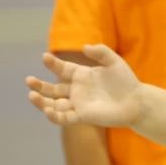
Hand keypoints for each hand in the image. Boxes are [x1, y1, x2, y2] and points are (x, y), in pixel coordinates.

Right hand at [26, 45, 142, 127]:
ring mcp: (79, 104)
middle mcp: (77, 90)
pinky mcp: (83, 116)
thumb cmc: (126, 81)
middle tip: (28, 80)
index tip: (45, 57)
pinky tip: (48, 109)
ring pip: (54, 104)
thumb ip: (100, 51)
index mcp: (82, 75)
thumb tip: (84, 47)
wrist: (137, 102)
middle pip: (53, 89)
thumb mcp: (114, 61)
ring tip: (31, 95)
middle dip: (39, 85)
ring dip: (42, 101)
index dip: (52, 64)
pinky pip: (64, 117)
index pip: (62, 69)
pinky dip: (54, 115)